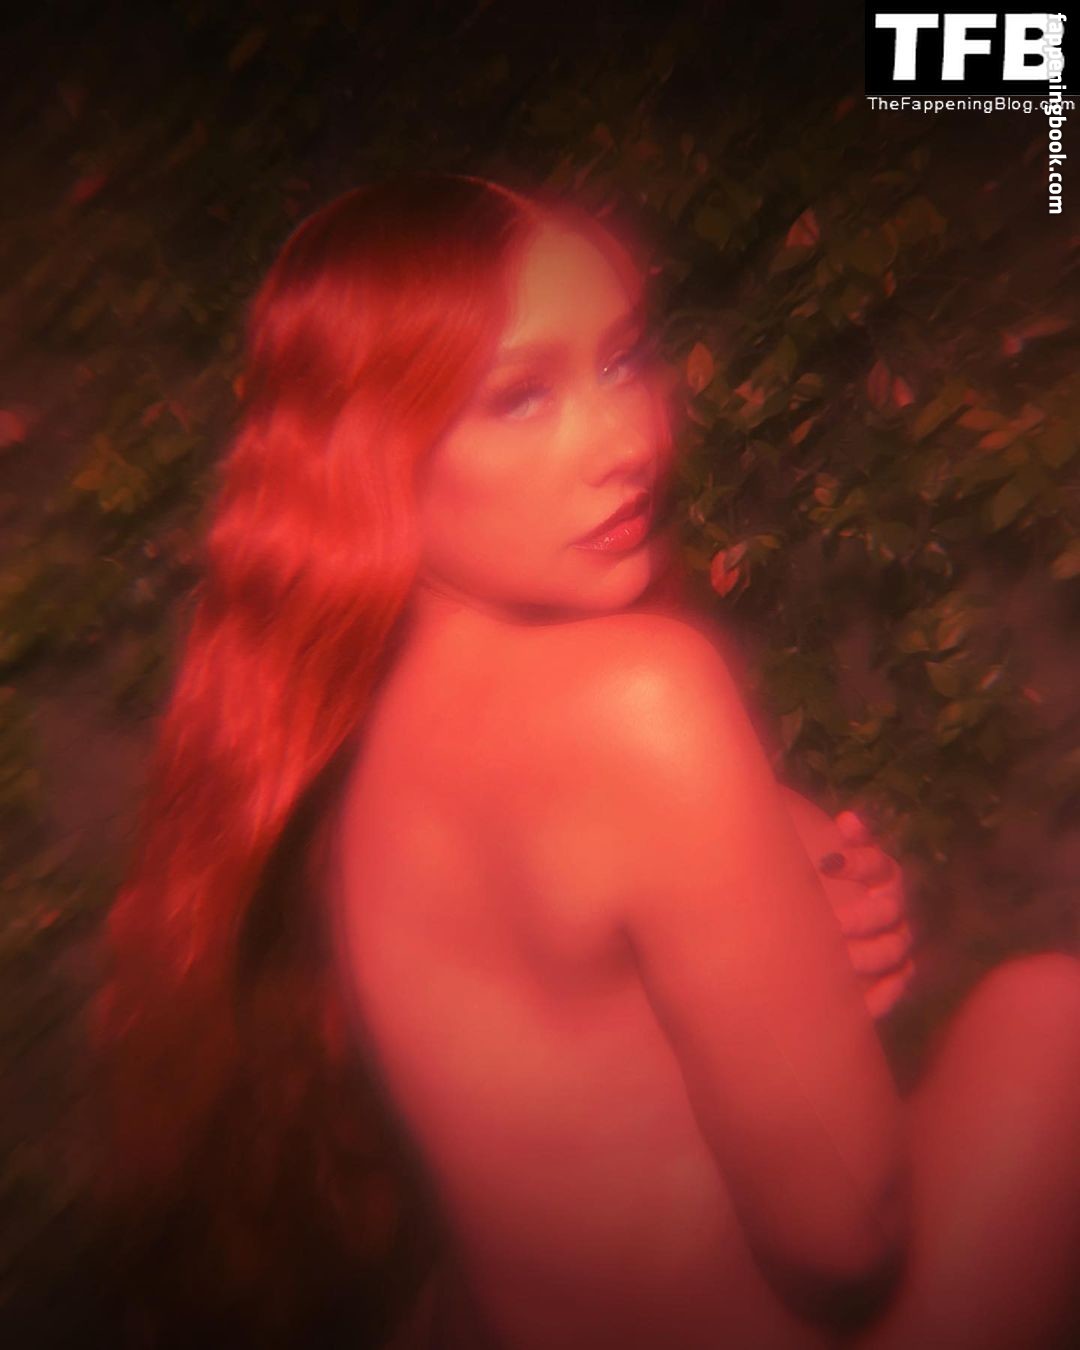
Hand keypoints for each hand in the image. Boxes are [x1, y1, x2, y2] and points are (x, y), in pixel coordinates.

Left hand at [817, 810, 915, 1019]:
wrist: (817, 926)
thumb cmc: (817, 885)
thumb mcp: (818, 856)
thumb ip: (839, 843)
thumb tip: (849, 820)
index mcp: (880, 874)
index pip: (878, 865)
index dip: (859, 863)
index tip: (827, 863)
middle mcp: (893, 907)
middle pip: (888, 911)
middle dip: (861, 917)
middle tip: (831, 925)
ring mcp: (896, 941)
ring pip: (893, 950)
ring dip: (867, 956)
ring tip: (838, 962)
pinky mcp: (893, 975)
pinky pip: (896, 987)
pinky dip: (881, 995)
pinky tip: (859, 1004)